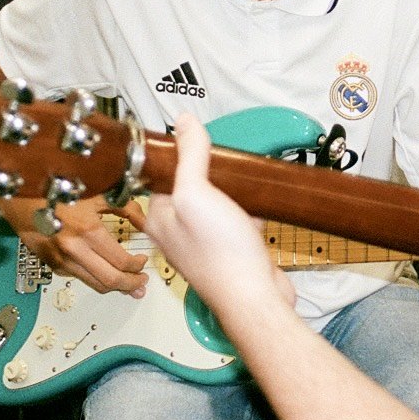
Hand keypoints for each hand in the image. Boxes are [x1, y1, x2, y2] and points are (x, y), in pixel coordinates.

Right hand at [0, 194, 149, 297]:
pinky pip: (77, 276)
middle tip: (140, 284)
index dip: (137, 266)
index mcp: (87, 230)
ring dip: (113, 287)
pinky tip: (102, 273)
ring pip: (92, 284)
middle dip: (130, 285)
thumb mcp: (98, 191)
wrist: (18, 190)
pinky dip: (93, 277)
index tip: (143, 262)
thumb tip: (146, 222)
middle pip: (109, 281)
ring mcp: (59, 259)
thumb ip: (127, 208)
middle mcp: (72, 249)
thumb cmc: (59, 186)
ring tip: (127, 285)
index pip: (121, 262)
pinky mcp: (50, 262)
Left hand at [144, 114, 295, 314]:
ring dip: (231, 192)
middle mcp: (178, 233)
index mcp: (160, 219)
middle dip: (210, 174)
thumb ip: (189, 156)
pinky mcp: (230, 253)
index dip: (179, 156)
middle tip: (225, 161)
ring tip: (242, 181)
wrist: (255, 297)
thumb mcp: (198, 193)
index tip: (196, 141)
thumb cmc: (221, 253)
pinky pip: (236, 222)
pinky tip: (258, 207)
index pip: (162, 176)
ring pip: (215, 205)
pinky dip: (247, 213)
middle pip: (190, 189)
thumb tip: (183, 121)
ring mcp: (204, 245)